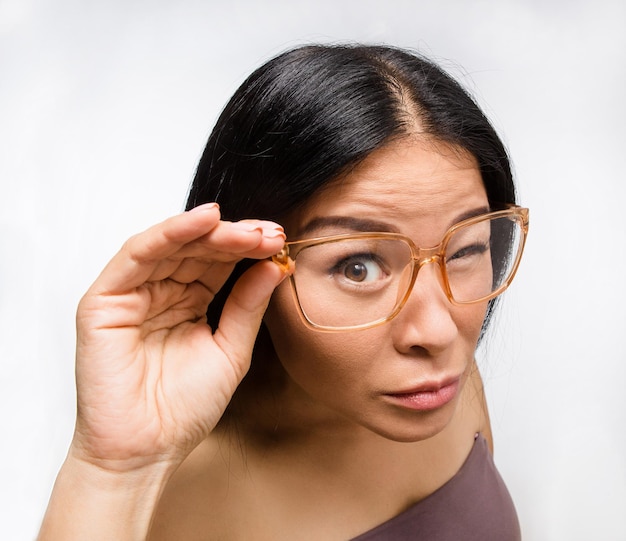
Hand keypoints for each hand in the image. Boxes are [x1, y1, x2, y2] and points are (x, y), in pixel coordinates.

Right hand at [70, 203, 286, 471]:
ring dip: (212, 233)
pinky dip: (169, 233)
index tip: (281, 241)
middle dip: (236, 238)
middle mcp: (160, 292)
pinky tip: (203, 220)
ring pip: (171, 245)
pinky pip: (137, 255)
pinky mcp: (104, 300)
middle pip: (198, 250)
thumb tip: (274, 265)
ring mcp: (132, 294)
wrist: (148, 450)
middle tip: (272, 234)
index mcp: (189, 302)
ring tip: (249, 231)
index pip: (218, 263)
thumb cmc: (185, 408)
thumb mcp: (231, 350)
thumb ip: (248, 306)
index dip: (248, 249)